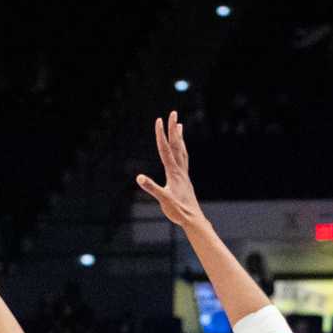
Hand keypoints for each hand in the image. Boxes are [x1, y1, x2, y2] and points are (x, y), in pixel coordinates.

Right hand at [135, 112, 205, 231]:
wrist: (193, 219)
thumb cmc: (178, 211)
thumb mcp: (163, 200)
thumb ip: (152, 188)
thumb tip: (139, 178)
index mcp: (173, 173)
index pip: (165, 149)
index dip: (160, 135)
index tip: (158, 120)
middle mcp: (180, 170)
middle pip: (176, 145)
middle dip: (173, 128)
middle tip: (172, 113)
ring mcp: (184, 174)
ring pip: (181, 151)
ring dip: (179, 137)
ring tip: (179, 125)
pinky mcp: (185, 180)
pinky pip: (183, 159)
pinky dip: (181, 150)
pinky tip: (180, 151)